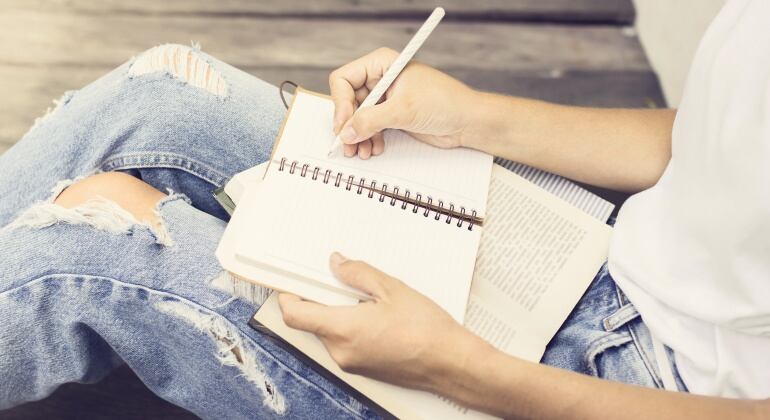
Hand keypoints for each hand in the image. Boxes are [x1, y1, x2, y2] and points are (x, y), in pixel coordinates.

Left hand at [278, 252, 480, 389]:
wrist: (451, 363)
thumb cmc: (427, 330)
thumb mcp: (391, 289)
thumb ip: (358, 274)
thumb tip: (337, 264)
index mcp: (343, 329)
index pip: (295, 315)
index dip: (288, 296)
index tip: (291, 282)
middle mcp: (342, 351)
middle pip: (313, 322)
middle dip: (320, 299)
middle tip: (337, 280)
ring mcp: (352, 363)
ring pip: (330, 332)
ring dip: (337, 313)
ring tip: (366, 298)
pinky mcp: (363, 368)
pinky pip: (345, 343)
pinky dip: (350, 326)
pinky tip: (374, 315)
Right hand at [329, 47, 480, 158]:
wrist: (468, 122)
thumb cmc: (445, 103)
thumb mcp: (403, 110)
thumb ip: (371, 121)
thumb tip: (346, 133)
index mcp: (382, 63)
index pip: (344, 79)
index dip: (340, 104)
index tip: (344, 126)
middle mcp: (380, 78)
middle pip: (348, 101)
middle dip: (349, 125)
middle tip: (348, 145)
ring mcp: (385, 98)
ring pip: (357, 118)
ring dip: (357, 137)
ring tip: (363, 152)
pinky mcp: (392, 115)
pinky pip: (369, 127)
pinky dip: (368, 139)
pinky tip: (375, 148)